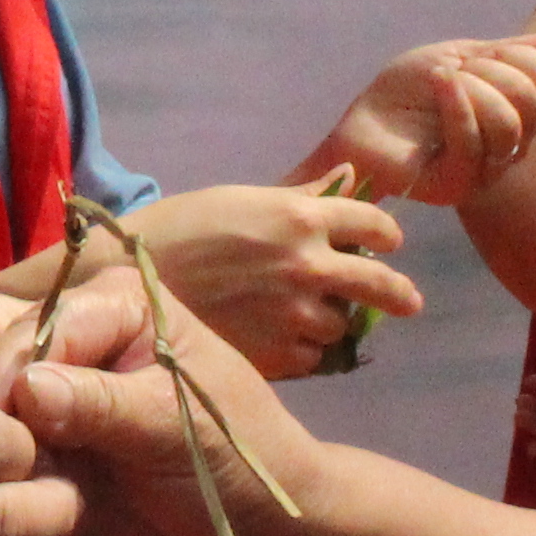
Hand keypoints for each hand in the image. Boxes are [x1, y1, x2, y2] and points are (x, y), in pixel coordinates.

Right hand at [0, 286, 327, 535]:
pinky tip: (24, 511)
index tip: (5, 432)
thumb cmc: (237, 464)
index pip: (22, 322)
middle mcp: (65, 342)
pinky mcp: (31, 457)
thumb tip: (23, 390)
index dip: (4, 372)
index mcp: (108, 306)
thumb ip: (100, 404)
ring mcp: (42, 401)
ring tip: (27, 488)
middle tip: (10, 461)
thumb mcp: (175, 425)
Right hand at [113, 181, 420, 379]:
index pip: (371, 224)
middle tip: (408, 300)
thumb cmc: (178, 230)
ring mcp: (294, 313)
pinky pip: (313, 358)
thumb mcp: (243, 200)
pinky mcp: (276, 355)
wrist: (127, 281)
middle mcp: (308, 265)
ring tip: (311, 317)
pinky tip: (284, 341)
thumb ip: (302, 197)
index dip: (386, 234)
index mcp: (301, 216)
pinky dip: (306, 350)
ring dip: (333, 320)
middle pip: (380, 283)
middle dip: (398, 293)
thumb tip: (350, 177)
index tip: (389, 243)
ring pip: (341, 324)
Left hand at [300, 36, 535, 205]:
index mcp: (519, 116)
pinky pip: (472, 143)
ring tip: (441, 78)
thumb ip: (515, 53)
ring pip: (507, 122)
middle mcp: (511, 148)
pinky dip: (457, 104)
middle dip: (491, 68)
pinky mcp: (455, 186)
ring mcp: (485, 171)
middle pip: (531, 98)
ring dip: (471, 86)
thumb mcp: (464, 58)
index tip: (487, 51)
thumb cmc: (410, 93)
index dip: (522, 54)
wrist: (363, 121)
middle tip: (456, 68)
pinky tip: (439, 83)